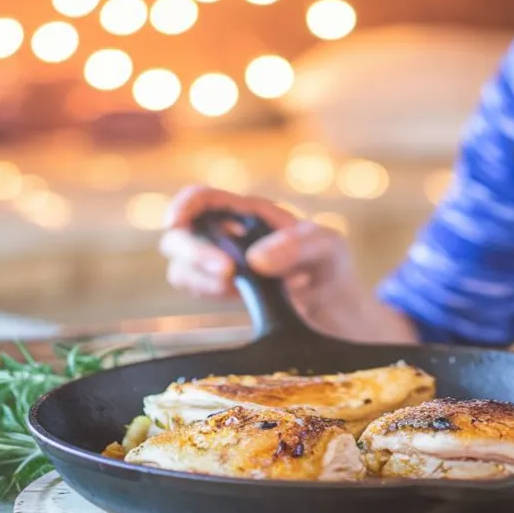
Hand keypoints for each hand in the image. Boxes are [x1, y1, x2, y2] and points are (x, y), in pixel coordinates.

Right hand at [158, 185, 367, 338]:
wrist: (337, 313)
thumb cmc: (331, 267)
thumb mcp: (327, 248)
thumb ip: (296, 247)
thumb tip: (255, 260)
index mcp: (250, 213)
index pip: (204, 199)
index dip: (183, 205)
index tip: (175, 223)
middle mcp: (229, 236)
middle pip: (180, 235)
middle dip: (194, 252)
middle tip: (228, 272)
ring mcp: (222, 265)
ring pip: (181, 267)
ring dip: (201, 278)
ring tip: (240, 289)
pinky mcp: (223, 293)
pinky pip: (197, 290)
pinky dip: (210, 294)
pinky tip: (242, 298)